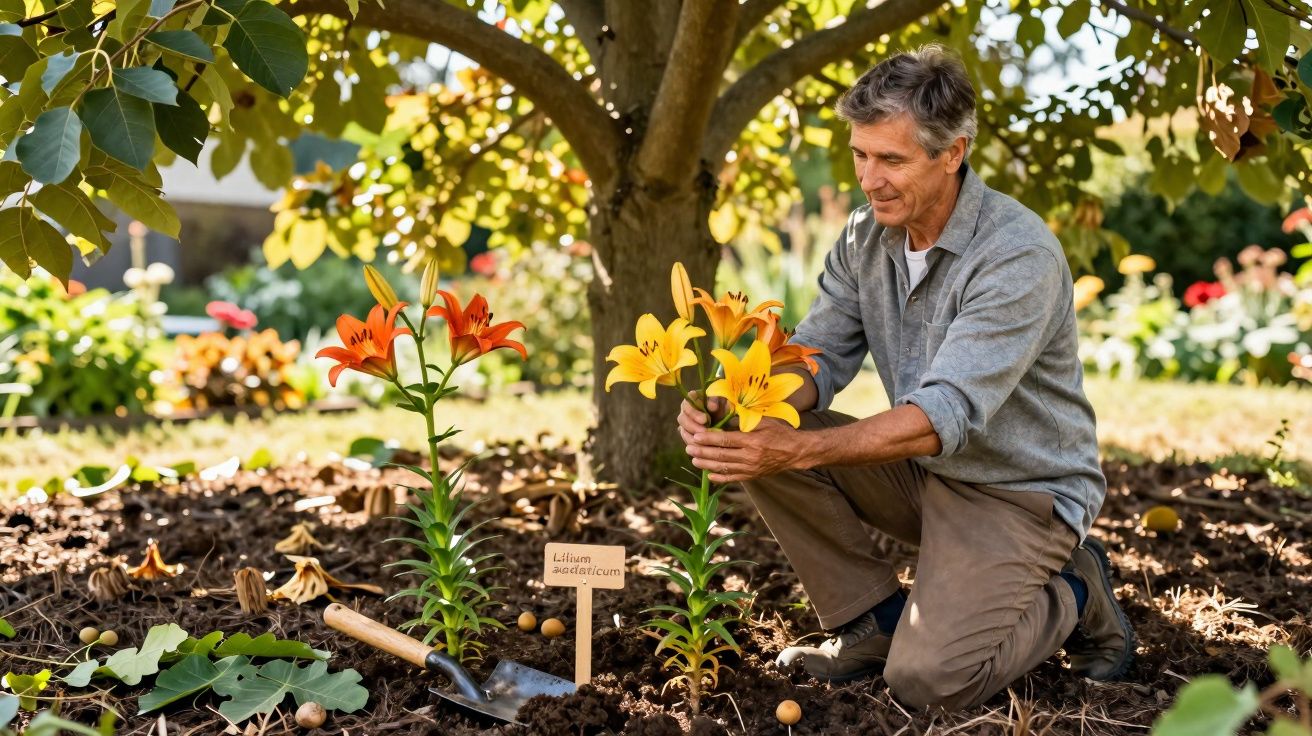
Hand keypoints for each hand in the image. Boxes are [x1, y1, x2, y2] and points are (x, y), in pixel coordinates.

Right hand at [677, 392, 728, 444]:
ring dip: (692, 437)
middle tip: (704, 432)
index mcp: (693, 398)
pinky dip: (694, 445)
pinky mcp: (689, 435)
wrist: (728, 419)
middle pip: (682, 419)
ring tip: (704, 442)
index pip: (687, 404)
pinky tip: (703, 448)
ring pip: (683, 431)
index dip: (694, 413)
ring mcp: (686, 424)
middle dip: (693, 427)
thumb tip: (712, 408)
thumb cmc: (725, 406)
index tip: (705, 420)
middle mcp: (686, 411)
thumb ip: (716, 401)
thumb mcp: (723, 400)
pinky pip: (687, 441)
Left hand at [686, 418, 802, 483]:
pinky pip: (733, 478)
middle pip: (721, 455)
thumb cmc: (779, 432)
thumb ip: (742, 420)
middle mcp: (750, 456)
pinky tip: (709, 475)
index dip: (709, 438)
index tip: (696, 435)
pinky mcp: (752, 476)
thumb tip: (721, 415)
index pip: (726, 440)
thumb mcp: (763, 421)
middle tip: (689, 447)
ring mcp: (751, 468)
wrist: (795, 452)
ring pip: (724, 467)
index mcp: (753, 441)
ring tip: (694, 459)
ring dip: (707, 464)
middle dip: (703, 451)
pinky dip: (720, 477)